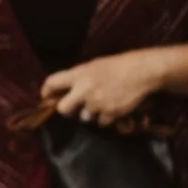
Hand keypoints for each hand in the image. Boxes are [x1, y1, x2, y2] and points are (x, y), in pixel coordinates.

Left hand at [39, 48, 166, 129]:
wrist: (141, 71)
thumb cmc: (117, 66)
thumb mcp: (94, 65)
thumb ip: (78, 77)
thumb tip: (64, 90)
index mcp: (79, 74)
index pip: (52, 82)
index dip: (46, 91)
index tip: (46, 97)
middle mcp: (84, 89)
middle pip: (63, 109)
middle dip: (67, 110)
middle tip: (73, 107)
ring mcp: (97, 103)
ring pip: (84, 117)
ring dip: (90, 113)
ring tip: (102, 102)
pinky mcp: (110, 113)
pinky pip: (101, 122)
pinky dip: (105, 117)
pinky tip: (113, 107)